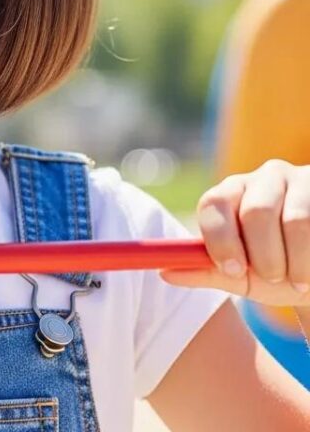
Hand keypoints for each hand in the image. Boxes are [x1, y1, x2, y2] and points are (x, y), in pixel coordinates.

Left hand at [160, 159, 309, 305]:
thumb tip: (164, 273)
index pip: (213, 204)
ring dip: (297, 261)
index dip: (220, 239)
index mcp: (230, 194)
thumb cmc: (276, 267)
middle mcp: (261, 179)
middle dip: (265, 256)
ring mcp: (297, 180)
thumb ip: (205, 270)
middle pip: (255, 211)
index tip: (234, 270)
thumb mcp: (240, 274)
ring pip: (295, 221)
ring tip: (300, 280)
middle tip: (274, 278)